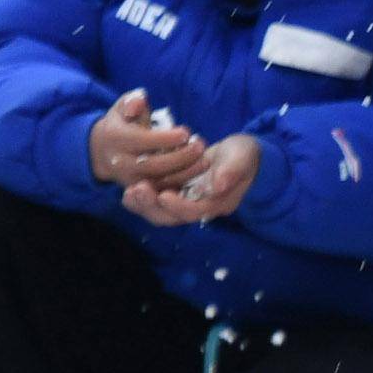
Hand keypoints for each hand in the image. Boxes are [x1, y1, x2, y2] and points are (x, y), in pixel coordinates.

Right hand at [88, 88, 203, 189]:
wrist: (103, 151)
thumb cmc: (122, 123)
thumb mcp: (122, 106)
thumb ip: (132, 101)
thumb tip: (139, 102)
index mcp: (117, 139)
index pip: (143, 141)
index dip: (166, 139)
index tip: (186, 132)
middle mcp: (121, 163)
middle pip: (153, 165)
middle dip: (180, 157)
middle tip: (201, 145)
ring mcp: (130, 180)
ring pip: (160, 182)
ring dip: (185, 173)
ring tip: (205, 161)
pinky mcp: (141, 191)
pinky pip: (163, 191)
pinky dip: (182, 184)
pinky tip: (198, 173)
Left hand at [124, 128, 261, 227]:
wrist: (241, 154)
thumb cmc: (243, 156)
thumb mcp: (241, 158)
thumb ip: (231, 171)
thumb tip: (217, 185)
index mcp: (217, 203)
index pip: (194, 211)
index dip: (177, 206)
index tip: (163, 195)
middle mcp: (199, 208)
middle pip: (172, 217)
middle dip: (152, 206)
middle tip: (136, 190)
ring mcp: (186, 202)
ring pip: (161, 212)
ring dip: (143, 204)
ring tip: (129, 191)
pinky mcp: (176, 193)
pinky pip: (156, 202)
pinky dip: (142, 198)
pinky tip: (129, 188)